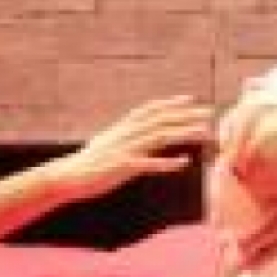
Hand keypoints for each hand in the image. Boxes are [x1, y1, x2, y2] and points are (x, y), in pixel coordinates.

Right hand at [54, 95, 213, 199]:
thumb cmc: (89, 164)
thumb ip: (124, 136)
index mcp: (122, 127)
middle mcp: (125, 134)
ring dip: (184, 132)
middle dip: (186, 114)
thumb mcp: (107, 143)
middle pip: (161, 119)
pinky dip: (168, 162)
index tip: (190, 100)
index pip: (150, 109)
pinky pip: (150, 163)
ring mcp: (124, 149)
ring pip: (159, 136)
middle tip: (209, 112)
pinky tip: (185, 162)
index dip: (171, 103)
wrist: (67, 177)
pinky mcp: (123, 167)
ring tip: (205, 132)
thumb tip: (136, 132)